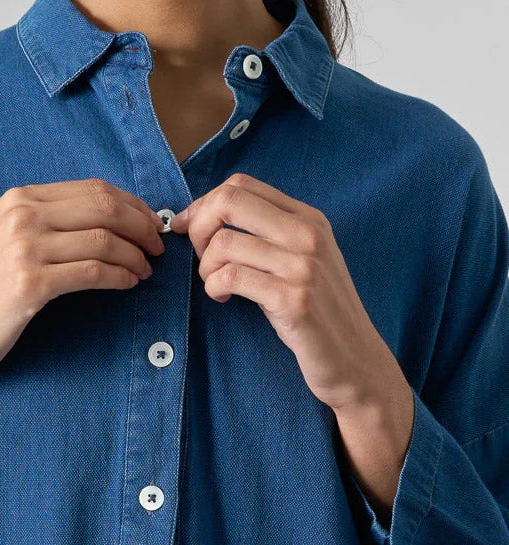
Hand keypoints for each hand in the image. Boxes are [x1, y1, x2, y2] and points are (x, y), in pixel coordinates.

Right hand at [0, 179, 165, 387]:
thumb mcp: (12, 241)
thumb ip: (52, 222)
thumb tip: (115, 216)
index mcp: (19, 199)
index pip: (93, 189)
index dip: (132, 205)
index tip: (150, 223)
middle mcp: (21, 216)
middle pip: (104, 208)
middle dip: (141, 226)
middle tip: (157, 247)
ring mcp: (24, 249)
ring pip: (103, 240)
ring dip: (134, 256)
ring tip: (144, 270)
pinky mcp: (30, 284)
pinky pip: (93, 272)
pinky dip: (120, 276)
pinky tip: (128, 284)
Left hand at [169, 172, 402, 412]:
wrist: (356, 359)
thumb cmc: (319, 313)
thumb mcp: (303, 262)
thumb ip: (269, 235)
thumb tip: (207, 218)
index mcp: (309, 219)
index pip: (242, 185)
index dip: (205, 204)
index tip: (189, 228)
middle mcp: (308, 235)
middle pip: (229, 202)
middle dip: (198, 227)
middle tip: (200, 257)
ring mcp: (303, 266)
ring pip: (224, 243)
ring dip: (206, 267)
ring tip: (215, 285)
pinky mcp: (293, 299)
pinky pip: (231, 277)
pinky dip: (214, 287)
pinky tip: (222, 299)